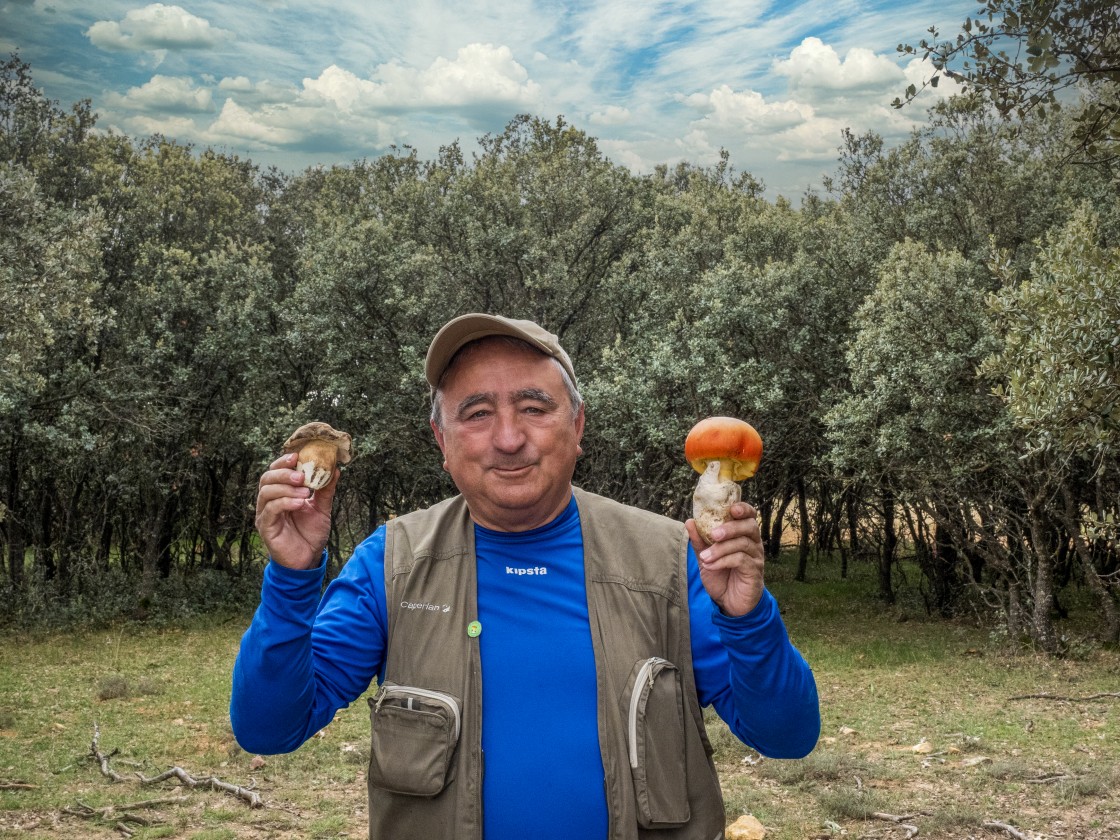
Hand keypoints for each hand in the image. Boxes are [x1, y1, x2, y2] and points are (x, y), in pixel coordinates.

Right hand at [255, 452, 337, 569]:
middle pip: (267, 478)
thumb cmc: (311, 533)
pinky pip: (270, 510)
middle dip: (284, 473)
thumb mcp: (322, 508)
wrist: (308, 558)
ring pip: (266, 492)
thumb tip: (335, 468)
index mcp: (280, 493)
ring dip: (287, 488)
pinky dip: (285, 503)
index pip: (275, 471)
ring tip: (306, 492)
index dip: (283, 462)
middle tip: (302, 475)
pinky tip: (300, 503)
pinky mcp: (265, 527)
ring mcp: (265, 514)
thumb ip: (325, 489)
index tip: (297, 455)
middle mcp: (269, 501)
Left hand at [686, 501, 764, 616]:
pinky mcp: (754, 571)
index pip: (749, 515)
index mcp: (744, 535)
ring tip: (704, 557)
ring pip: (743, 544)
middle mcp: (754, 543)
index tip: (731, 508)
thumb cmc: (721, 576)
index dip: (743, 508)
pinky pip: (741, 560)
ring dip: (720, 549)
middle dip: (730, 528)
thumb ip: (700, 540)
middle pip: (749, 526)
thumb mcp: (706, 557)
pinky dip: (723, 561)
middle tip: (713, 534)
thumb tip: (690, 521)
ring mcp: (756, 557)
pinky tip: (710, 566)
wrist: (729, 602)